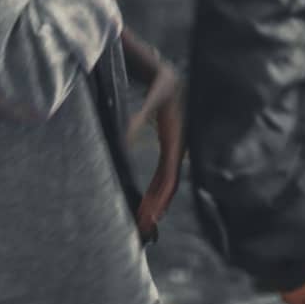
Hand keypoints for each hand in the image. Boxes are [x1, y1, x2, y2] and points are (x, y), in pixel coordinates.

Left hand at [133, 65, 183, 240]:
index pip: (170, 175)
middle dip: (157, 206)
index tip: (150, 215)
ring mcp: (175, 146)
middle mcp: (179, 145)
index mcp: (178, 136)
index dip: (161, 197)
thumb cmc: (161, 83)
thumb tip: (125, 136)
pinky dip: (156, 188)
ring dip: (156, 200)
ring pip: (167, 180)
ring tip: (144, 221)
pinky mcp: (169, 145)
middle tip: (143, 229)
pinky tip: (147, 200)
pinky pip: (164, 172)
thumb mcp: (152, 97)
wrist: (169, 75)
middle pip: (169, 183)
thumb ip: (139, 116)